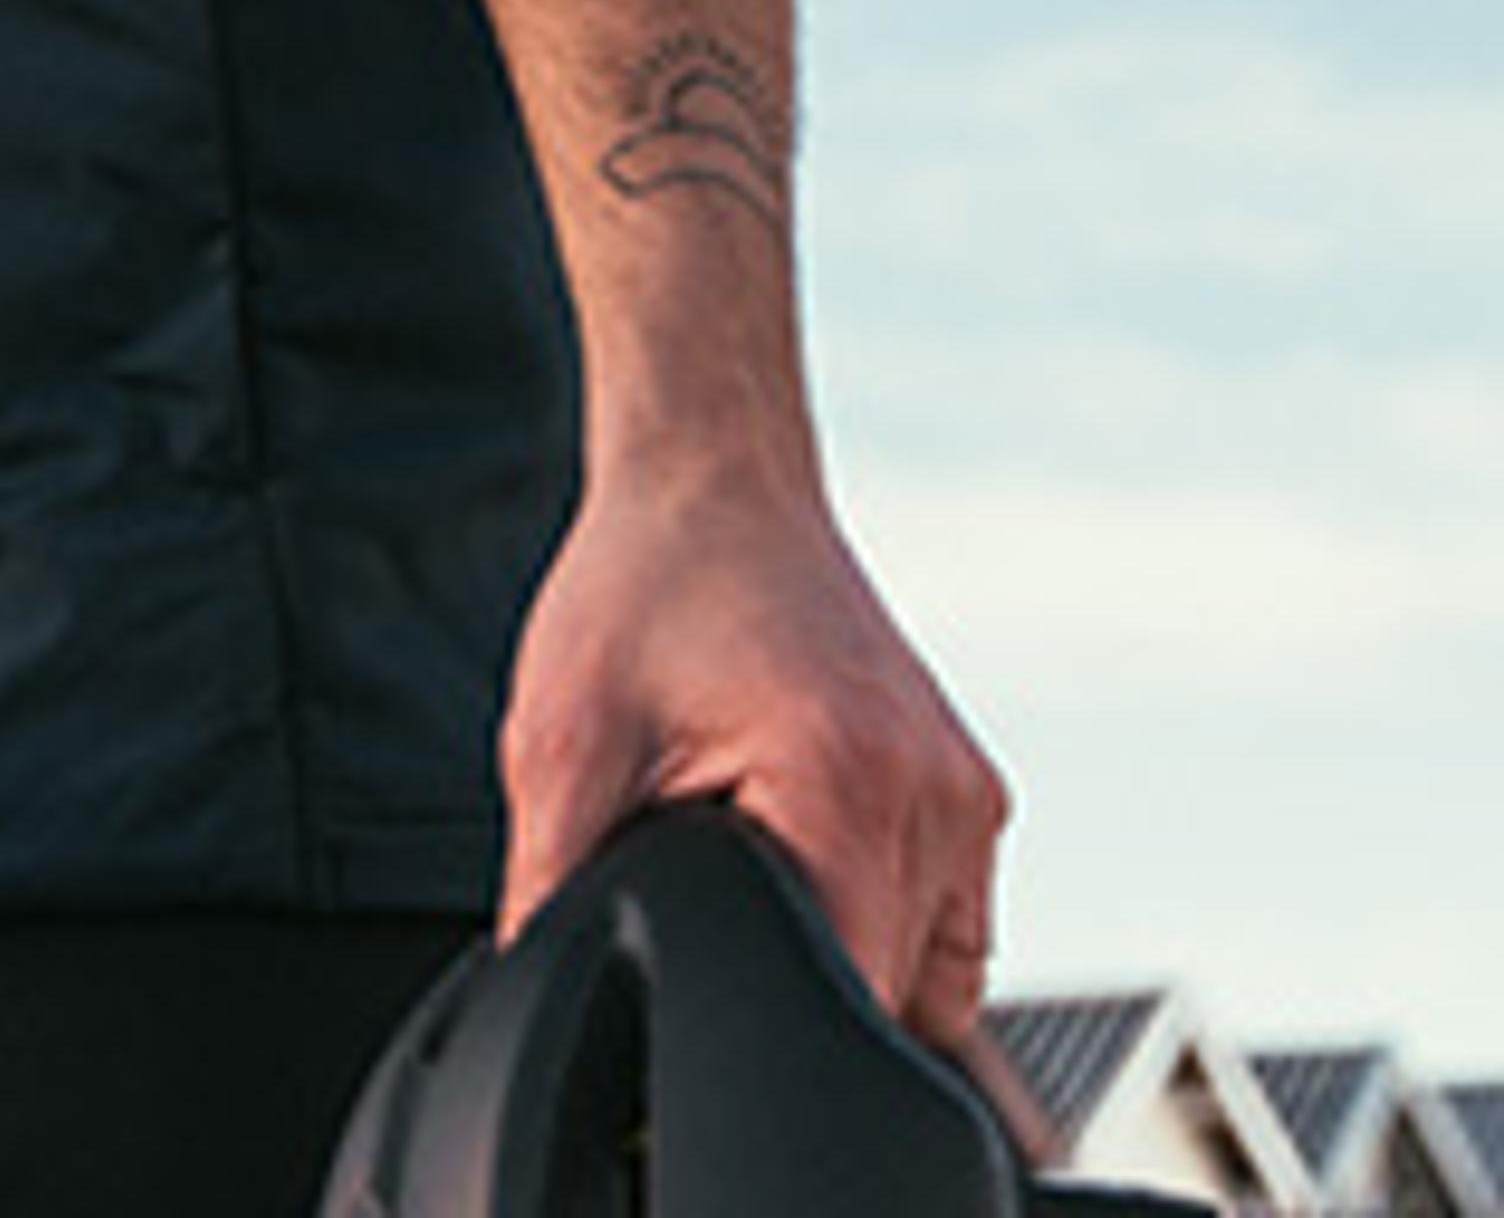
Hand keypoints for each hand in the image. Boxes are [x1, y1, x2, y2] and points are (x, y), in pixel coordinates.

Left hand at [498, 449, 1008, 1046]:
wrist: (711, 481)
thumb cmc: (642, 584)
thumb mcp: (559, 742)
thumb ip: (552, 889)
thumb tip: (541, 995)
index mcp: (846, 782)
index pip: (843, 1004)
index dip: (759, 1029)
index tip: (703, 992)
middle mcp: (935, 797)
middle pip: (887, 1002)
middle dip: (787, 984)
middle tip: (709, 886)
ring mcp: (966, 797)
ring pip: (925, 976)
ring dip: (840, 954)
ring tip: (756, 852)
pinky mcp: (969, 793)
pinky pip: (941, 923)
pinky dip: (875, 921)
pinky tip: (801, 852)